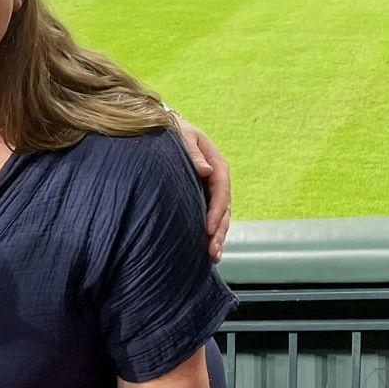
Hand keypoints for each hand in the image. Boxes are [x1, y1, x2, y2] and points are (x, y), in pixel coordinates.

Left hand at [173, 115, 231, 262]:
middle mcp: (216, 178)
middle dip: (218, 230)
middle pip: (223, 208)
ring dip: (216, 236)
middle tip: (211, 250)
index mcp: (216, 163)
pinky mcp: (201, 197)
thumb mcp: (181, 135)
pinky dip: (209, 233)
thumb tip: (205, 170)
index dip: (216, 210)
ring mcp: (210, 190)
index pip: (221, 190)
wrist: (165, 131)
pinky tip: (206, 251)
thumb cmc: (172, 132)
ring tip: (212, 256)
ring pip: (219, 216)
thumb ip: (191, 152)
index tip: (208, 228)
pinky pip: (209, 217)